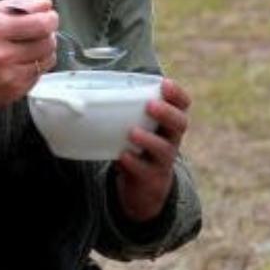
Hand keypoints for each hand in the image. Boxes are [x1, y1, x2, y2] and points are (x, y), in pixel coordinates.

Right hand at [0, 0, 57, 119]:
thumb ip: (15, 5)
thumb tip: (45, 4)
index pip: (40, 24)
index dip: (50, 19)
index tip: (49, 17)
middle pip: (47, 42)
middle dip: (47, 34)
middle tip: (38, 32)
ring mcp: (7, 77)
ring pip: (47, 60)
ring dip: (44, 51)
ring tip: (28, 47)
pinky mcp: (12, 93)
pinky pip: (38, 75)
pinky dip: (34, 67)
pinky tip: (18, 63)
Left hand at [113, 77, 190, 222]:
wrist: (144, 185)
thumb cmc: (138, 145)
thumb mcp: (139, 126)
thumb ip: (128, 110)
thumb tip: (86, 90)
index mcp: (169, 122)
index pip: (182, 104)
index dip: (177, 93)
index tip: (164, 83)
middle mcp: (171, 139)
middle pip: (179, 124)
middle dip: (166, 113)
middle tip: (150, 105)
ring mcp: (163, 159)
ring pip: (164, 149)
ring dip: (149, 139)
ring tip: (132, 132)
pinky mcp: (151, 177)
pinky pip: (146, 170)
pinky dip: (134, 163)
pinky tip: (123, 156)